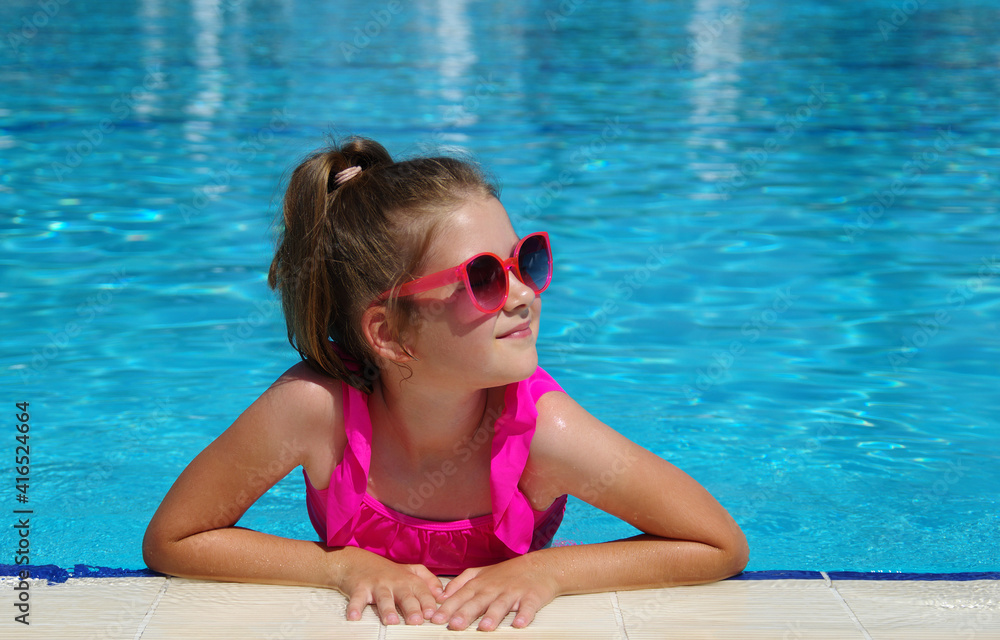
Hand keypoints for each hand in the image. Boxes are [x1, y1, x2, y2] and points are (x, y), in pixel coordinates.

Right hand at [337, 550, 443, 624]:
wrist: (357, 561)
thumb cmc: (386, 571)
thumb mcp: (410, 571)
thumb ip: (428, 581)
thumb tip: (442, 594)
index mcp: (408, 579)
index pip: (422, 591)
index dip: (428, 602)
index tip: (432, 614)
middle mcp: (394, 582)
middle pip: (405, 595)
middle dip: (411, 608)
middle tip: (416, 620)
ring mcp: (377, 585)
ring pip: (383, 598)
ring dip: (387, 609)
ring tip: (391, 621)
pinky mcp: (359, 588)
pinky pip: (357, 598)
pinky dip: (354, 608)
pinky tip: (354, 617)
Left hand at [431, 555, 560, 630]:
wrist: (540, 566)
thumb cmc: (508, 573)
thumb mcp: (481, 573)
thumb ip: (461, 583)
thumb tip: (442, 596)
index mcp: (481, 584)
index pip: (461, 596)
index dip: (449, 607)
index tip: (436, 618)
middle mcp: (494, 588)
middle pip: (478, 602)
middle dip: (466, 613)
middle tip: (455, 625)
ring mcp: (513, 592)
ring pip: (501, 605)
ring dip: (493, 616)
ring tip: (485, 627)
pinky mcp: (532, 597)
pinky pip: (528, 607)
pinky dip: (524, 615)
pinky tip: (519, 623)